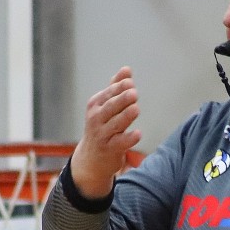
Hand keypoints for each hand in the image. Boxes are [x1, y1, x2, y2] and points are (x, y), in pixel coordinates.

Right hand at [70, 67, 142, 197]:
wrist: (91, 159)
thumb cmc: (102, 127)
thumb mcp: (104, 107)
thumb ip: (116, 88)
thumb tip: (127, 69)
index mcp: (95, 105)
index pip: (108, 94)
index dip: (119, 88)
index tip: (131, 83)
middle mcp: (96, 119)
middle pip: (111, 107)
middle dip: (122, 99)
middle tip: (134, 93)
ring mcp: (102, 135)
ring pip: (115, 124)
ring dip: (126, 116)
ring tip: (136, 109)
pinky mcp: (110, 150)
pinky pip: (120, 143)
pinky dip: (129, 138)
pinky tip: (138, 133)